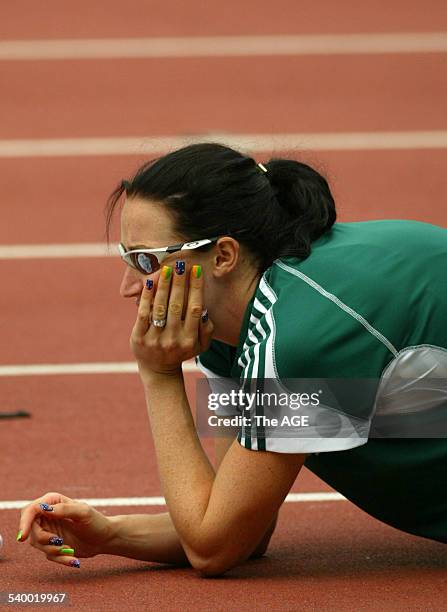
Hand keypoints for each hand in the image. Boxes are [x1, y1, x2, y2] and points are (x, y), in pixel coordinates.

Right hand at [17, 492, 112, 567]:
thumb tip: (43, 508)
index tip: (22, 537)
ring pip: (37, 543)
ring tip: (69, 549)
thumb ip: (64, 510)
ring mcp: (49, 530)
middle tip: (59, 542)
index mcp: (53, 502)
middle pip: (30, 529)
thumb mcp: (83, 513)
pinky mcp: (52, 545)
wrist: (104, 539)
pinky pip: (48, 555)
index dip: (24, 523)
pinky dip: (60, 558)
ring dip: (53, 549)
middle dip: (42, 538)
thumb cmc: (96, 522)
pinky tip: (73, 559)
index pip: (31, 510)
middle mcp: (48, 515)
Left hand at [130, 262, 213, 377]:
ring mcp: (155, 340)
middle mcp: (173, 340)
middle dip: (180, 282)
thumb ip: (207, 329)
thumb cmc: (182, 350)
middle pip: (177, 305)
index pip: (195, 308)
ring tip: (166, 269)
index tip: (196, 270)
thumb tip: (205, 310)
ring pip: (160, 307)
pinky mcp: (139, 338)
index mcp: (190, 339)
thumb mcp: (200, 345)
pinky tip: (150, 283)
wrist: (158, 369)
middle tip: (180, 264)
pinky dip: (147, 297)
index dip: (196, 287)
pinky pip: (143, 314)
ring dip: (164, 286)